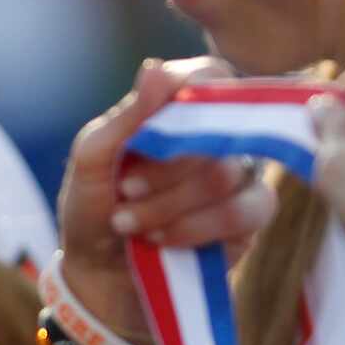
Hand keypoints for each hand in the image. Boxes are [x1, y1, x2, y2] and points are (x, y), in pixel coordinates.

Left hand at [55, 56, 278, 338]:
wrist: (101, 276)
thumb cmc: (95, 207)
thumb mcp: (92, 159)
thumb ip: (128, 116)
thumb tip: (155, 68)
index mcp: (178, 109)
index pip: (209, 75)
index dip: (189, 89)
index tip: (150, 126)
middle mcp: (217, 135)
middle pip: (214, 131)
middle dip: (162, 170)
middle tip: (124, 193)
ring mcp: (239, 175)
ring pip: (225, 175)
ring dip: (169, 205)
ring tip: (130, 223)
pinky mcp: (252, 218)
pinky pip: (245, 211)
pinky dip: (196, 227)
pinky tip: (164, 239)